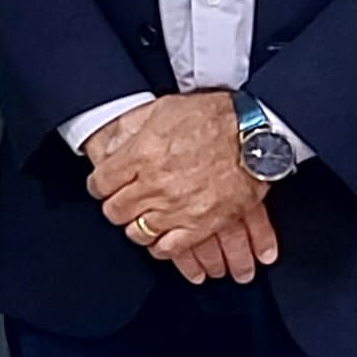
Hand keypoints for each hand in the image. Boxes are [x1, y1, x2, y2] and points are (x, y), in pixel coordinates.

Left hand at [86, 93, 276, 279]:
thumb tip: (110, 143)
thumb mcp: (163, 108)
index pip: (101, 183)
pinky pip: (169, 248)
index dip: (100, 184)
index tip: (104, 185)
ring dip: (136, 226)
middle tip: (122, 201)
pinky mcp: (201, 224)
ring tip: (142, 217)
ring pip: (138, 232)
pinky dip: (161, 247)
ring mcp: (178, 208)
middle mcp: (155, 185)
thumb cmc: (214, 117)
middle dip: (116, 206)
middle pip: (115, 211)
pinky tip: (162, 238)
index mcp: (142, 155)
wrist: (256, 134)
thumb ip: (131, 127)